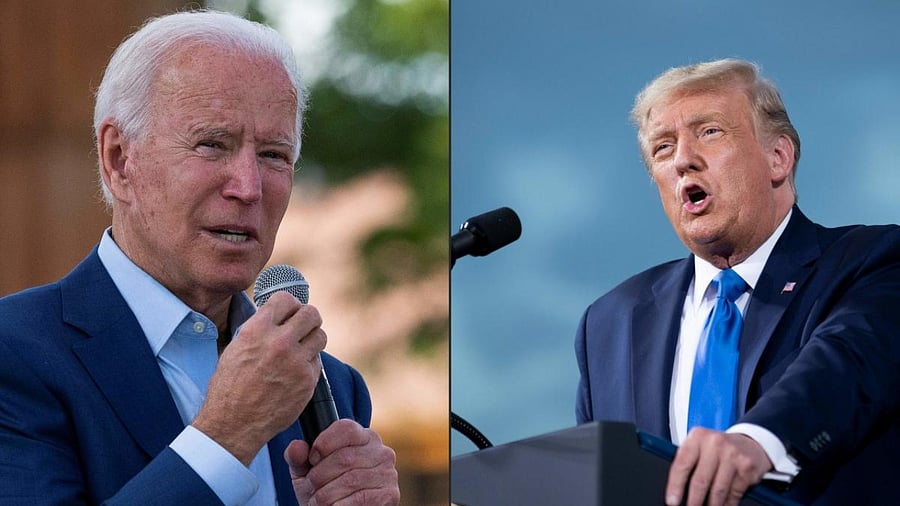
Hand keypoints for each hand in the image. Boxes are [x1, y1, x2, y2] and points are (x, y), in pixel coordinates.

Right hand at [193, 291, 326, 463]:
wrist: (234, 424)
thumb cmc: (229, 388)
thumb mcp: (236, 349)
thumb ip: (259, 330)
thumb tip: (277, 316)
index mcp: (256, 331)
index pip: (285, 299)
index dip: (290, 304)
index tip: (290, 312)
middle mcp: (278, 342)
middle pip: (311, 313)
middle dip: (308, 318)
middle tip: (302, 328)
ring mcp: (296, 361)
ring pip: (320, 335)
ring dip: (312, 339)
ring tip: (301, 349)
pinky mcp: (307, 380)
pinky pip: (317, 361)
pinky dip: (309, 364)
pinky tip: (295, 372)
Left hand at [285, 419, 399, 505]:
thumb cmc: (325, 489)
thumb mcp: (307, 472)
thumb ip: (298, 457)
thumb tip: (297, 447)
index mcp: (363, 437)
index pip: (346, 428)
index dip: (324, 444)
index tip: (312, 460)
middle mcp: (380, 451)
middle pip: (344, 457)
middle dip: (320, 476)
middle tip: (312, 488)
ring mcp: (388, 473)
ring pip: (350, 480)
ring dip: (326, 495)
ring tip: (318, 501)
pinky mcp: (390, 495)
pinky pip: (359, 499)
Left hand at [666, 428, 771, 505]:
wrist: (749, 443)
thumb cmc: (717, 448)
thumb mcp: (699, 446)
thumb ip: (688, 462)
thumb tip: (676, 489)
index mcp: (697, 437)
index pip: (682, 464)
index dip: (675, 486)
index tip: (672, 501)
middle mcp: (715, 443)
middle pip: (700, 480)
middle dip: (693, 501)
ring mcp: (732, 455)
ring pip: (717, 490)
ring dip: (711, 505)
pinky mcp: (746, 467)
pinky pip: (733, 493)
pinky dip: (726, 504)